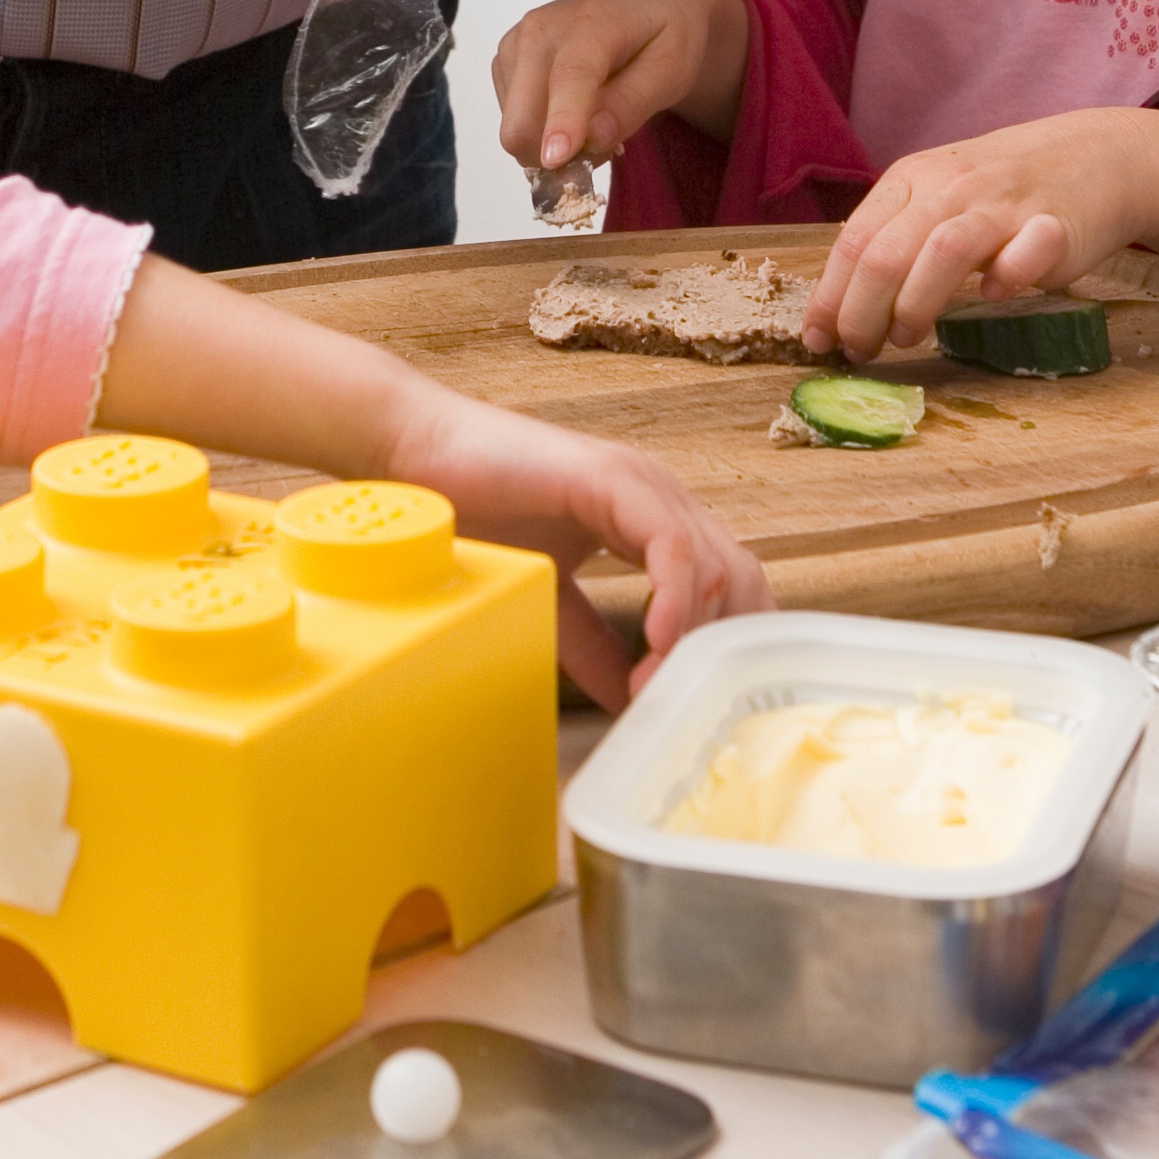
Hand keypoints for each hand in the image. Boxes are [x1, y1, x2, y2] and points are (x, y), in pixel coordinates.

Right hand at [370, 378, 771, 705]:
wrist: (417, 452)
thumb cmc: (476, 509)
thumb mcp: (554, 598)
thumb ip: (597, 647)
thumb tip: (633, 702)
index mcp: (653, 522)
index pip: (730, 587)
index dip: (724, 649)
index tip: (696, 706)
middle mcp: (661, 499)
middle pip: (742, 581)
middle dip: (723, 652)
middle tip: (683, 707)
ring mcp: (643, 484)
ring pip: (719, 566)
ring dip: (696, 640)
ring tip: (655, 691)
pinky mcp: (613, 478)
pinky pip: (673, 546)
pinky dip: (676, 601)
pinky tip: (654, 645)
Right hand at [492, 0, 746, 182]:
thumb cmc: (665, 31)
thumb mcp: (672, 68)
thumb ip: (633, 102)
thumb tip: (592, 137)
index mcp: (590, 22)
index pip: (570, 76)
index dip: (562, 121)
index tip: (556, 159)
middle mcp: (540, 29)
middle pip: (522, 117)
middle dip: (557, 154)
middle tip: (606, 149)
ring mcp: (516, 44)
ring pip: (515, 127)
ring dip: (552, 142)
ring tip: (596, 119)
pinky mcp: (505, 60)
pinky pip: (513, 119)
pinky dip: (542, 129)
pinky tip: (574, 110)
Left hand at [801, 110, 1158, 360]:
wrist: (1093, 156)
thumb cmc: (1000, 192)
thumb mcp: (936, 200)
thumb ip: (896, 243)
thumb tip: (841, 310)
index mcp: (912, 179)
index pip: (855, 240)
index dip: (830, 296)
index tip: (816, 341)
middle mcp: (951, 187)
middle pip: (888, 253)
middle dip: (862, 312)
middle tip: (859, 352)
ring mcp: (1003, 204)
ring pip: (943, 251)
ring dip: (917, 304)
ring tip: (908, 339)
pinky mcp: (1055, 225)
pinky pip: (1025, 251)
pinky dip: (1006, 278)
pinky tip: (994, 298)